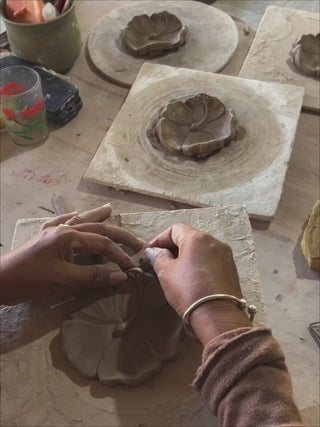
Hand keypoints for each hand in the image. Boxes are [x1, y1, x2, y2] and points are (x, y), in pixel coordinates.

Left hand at [1, 205, 144, 304]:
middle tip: (136, 240)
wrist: (1, 280)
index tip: (131, 268)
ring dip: (96, 216)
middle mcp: (62, 229)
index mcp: (68, 237)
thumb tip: (121, 276)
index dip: (119, 256)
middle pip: (96, 228)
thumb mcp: (65, 280)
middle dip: (118, 234)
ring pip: (79, 220)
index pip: (102, 244)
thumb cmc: (31, 280)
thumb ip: (94, 276)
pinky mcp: (43, 238)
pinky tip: (75, 214)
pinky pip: (60, 223)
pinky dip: (71, 218)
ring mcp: (52, 232)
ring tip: (110, 209)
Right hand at [144, 224, 251, 344]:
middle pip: (189, 238)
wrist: (218, 316)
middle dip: (173, 247)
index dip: (160, 239)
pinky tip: (192, 279)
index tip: (150, 252)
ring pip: (201, 249)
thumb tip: (153, 251)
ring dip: (187, 256)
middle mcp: (214, 242)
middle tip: (160, 261)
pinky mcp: (231, 269)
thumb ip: (158, 257)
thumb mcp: (166, 272)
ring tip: (175, 271)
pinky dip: (199, 264)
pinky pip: (211, 260)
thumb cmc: (189, 291)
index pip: (175, 229)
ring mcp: (225, 256)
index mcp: (198, 238)